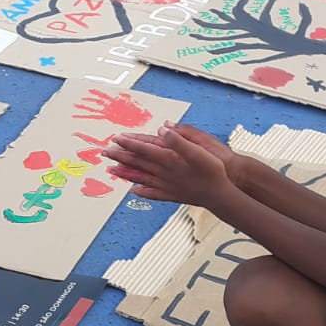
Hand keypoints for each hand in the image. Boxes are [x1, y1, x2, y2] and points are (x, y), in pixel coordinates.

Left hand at [105, 123, 239, 207]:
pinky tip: (133, 191)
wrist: (220, 195)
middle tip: (104, 152)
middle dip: (120, 156)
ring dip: (125, 173)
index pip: (144, 149)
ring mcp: (167, 185)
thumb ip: (179, 140)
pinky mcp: (172, 195)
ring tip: (111, 170)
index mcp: (169, 159)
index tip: (115, 138)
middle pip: (138, 163)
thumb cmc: (213, 172)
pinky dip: (141, 191)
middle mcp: (164, 173)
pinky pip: (152, 193)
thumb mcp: (199, 151)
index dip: (129, 143)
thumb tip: (162, 130)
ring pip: (140, 178)